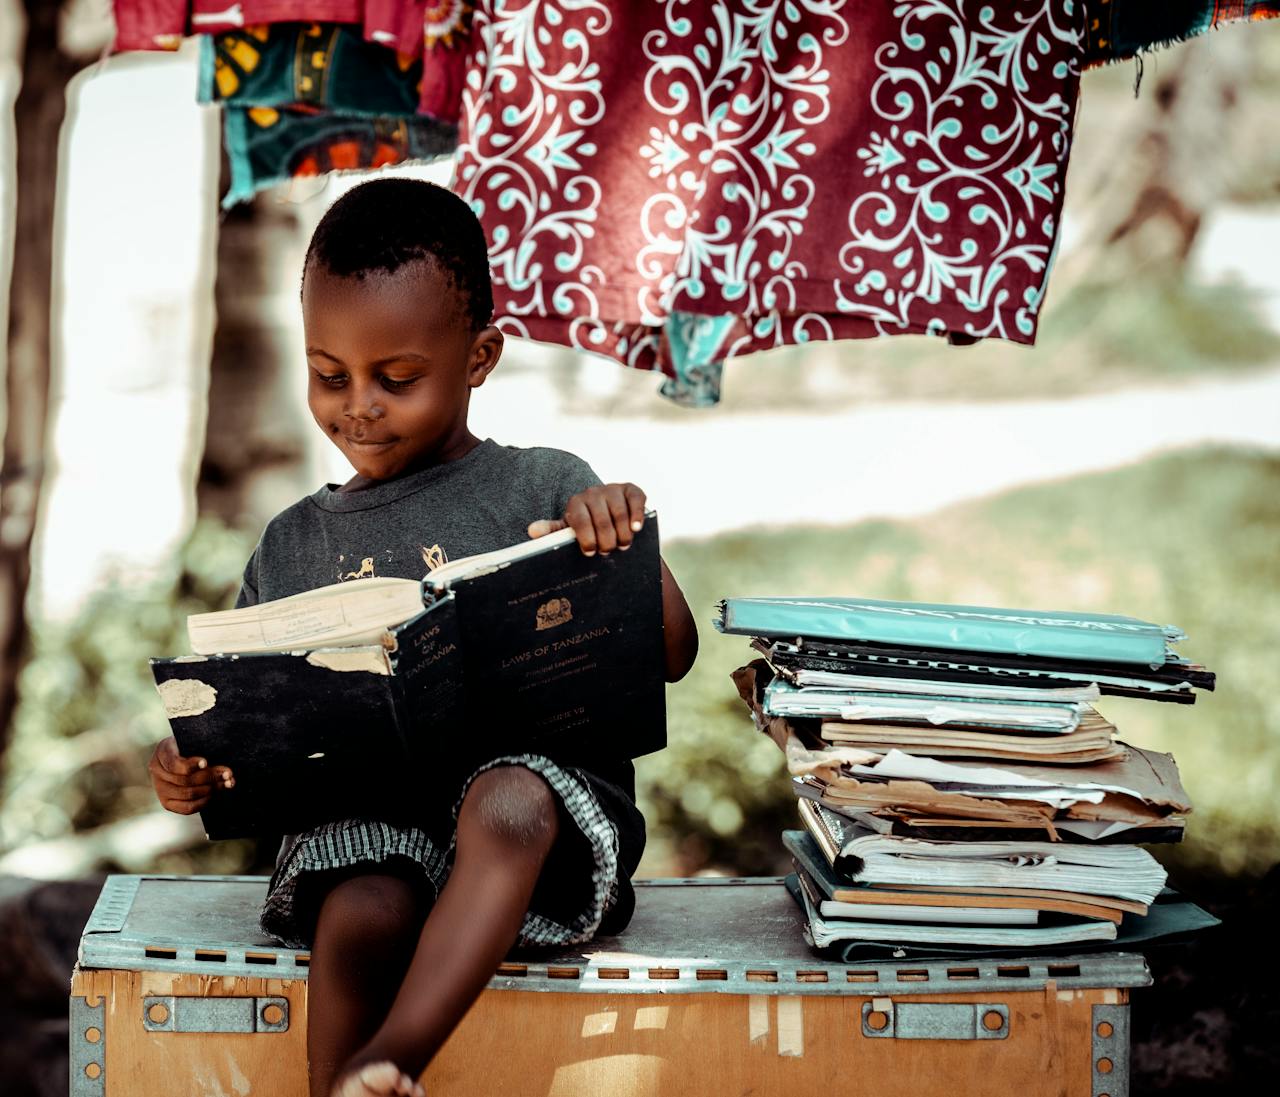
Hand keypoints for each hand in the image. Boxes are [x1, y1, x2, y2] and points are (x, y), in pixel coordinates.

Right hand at [148, 736, 233, 815]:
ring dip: (212, 789)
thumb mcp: (192, 739)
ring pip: (188, 794)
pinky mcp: (167, 803)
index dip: (191, 765)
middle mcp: (157, 772)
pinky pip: (187, 807)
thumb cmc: (191, 744)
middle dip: (210, 777)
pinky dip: (205, 801)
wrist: (180, 756)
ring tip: (227, 782)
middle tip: (227, 773)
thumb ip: (199, 746)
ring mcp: (160, 789)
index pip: (174, 764)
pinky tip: (217, 793)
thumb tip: (212, 762)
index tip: (206, 762)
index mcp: (162, 753)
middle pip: (184, 781)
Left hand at [528, 483, 645, 555]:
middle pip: (602, 520)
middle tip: (608, 551)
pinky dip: (637, 515)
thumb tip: (532, 531)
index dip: (587, 539)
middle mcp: (593, 493)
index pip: (580, 521)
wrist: (606, 509)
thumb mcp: (569, 529)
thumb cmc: (586, 524)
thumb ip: (552, 532)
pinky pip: (636, 500)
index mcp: (575, 503)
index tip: (591, 552)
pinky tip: (637, 529)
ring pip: (620, 514)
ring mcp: (613, 490)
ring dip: (623, 534)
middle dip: (607, 540)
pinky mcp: (631, 489)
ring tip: (623, 545)